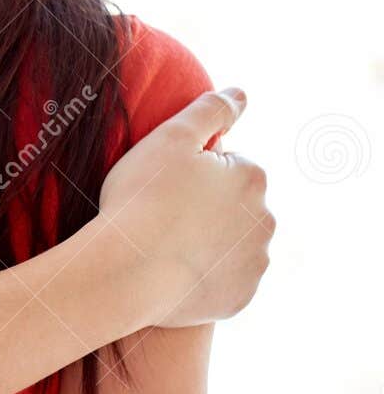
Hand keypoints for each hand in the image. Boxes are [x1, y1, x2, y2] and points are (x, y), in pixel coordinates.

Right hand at [95, 88, 273, 327]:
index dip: (190, 174)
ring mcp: (254, 263)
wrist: (126, 272)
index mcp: (252, 177)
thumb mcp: (169, 138)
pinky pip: (224, 284)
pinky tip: (173, 275)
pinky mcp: (240, 299)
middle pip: (234, 207)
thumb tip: (242, 94)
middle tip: (160, 217)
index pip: (227, 167)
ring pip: (232, 246)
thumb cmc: (141, 201)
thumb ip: (210, 109)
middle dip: (206, 208)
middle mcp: (266, 220)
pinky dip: (205, 279)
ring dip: (207, 243)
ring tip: (164, 248)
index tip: (162, 188)